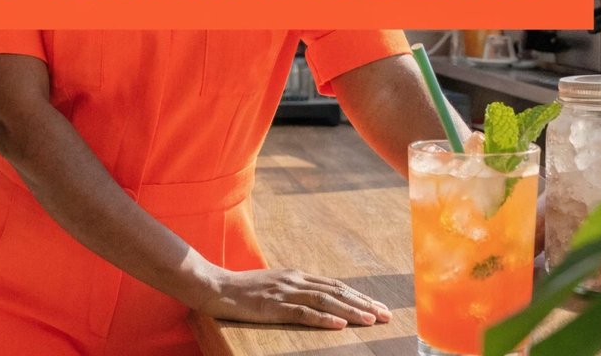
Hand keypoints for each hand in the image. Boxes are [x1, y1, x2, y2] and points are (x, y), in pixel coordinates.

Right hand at [192, 267, 390, 329]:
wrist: (215, 286)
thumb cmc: (242, 290)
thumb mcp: (273, 286)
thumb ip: (294, 290)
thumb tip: (316, 300)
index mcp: (296, 276)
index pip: (335, 286)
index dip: (358, 297)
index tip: (377, 306)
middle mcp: (295, 280)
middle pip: (337, 292)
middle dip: (363, 303)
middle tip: (385, 315)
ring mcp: (285, 293)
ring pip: (326, 302)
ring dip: (351, 311)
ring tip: (371, 320)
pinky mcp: (273, 307)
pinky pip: (303, 313)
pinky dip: (324, 319)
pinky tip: (339, 325)